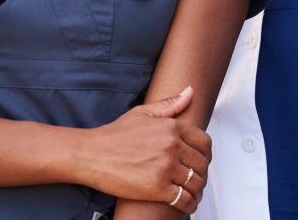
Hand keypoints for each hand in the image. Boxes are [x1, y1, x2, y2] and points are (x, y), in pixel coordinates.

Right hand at [83, 86, 210, 212]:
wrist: (91, 155)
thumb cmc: (114, 136)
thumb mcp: (143, 113)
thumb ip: (170, 104)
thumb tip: (190, 92)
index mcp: (171, 127)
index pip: (204, 142)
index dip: (206, 154)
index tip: (202, 161)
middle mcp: (172, 146)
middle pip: (202, 164)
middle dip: (202, 173)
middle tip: (197, 179)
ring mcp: (165, 167)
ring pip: (196, 182)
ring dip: (197, 190)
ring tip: (193, 193)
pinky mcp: (157, 188)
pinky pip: (184, 199)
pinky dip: (189, 205)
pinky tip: (186, 205)